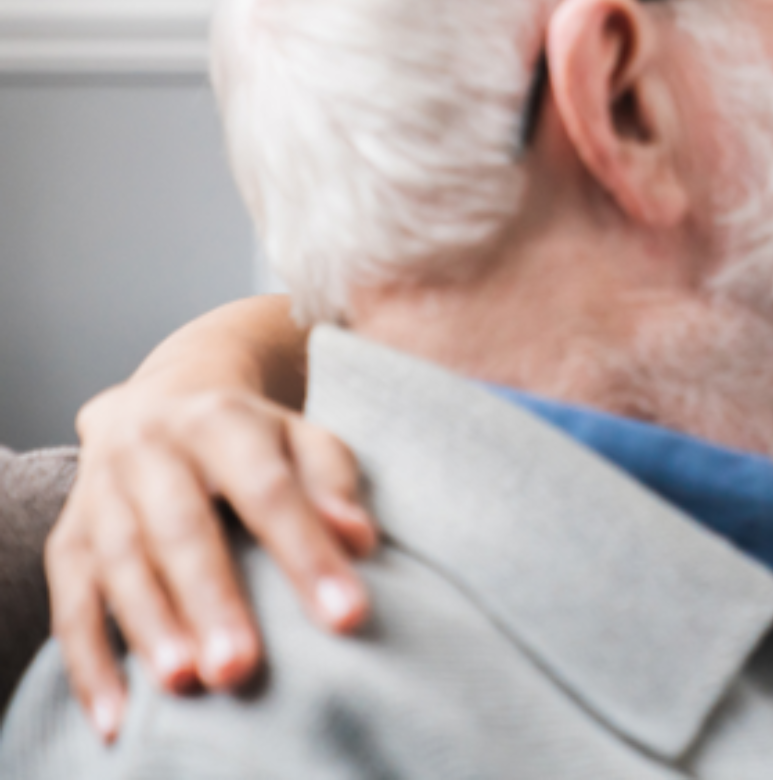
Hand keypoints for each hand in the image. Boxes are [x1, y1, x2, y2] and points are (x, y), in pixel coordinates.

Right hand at [45, 381, 376, 742]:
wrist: (158, 403)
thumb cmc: (251, 440)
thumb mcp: (300, 439)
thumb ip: (331, 483)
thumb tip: (359, 540)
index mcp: (221, 421)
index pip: (270, 489)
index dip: (307, 552)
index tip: (346, 616)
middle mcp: (152, 450)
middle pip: (181, 527)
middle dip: (211, 599)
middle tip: (240, 667)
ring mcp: (101, 493)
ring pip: (120, 563)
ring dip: (150, 628)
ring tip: (184, 684)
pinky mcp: (67, 538)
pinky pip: (69, 603)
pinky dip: (89, 662)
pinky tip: (117, 714)